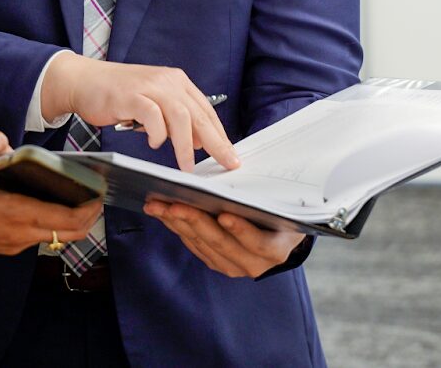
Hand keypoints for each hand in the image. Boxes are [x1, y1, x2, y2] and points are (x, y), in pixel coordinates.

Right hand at [0, 132, 100, 262]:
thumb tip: (9, 144)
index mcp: (16, 214)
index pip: (68, 219)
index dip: (91, 207)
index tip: (101, 191)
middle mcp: (20, 235)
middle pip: (71, 233)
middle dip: (89, 215)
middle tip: (96, 194)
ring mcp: (13, 244)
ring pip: (56, 236)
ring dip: (71, 220)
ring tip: (76, 194)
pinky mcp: (5, 245)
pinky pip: (39, 236)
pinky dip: (52, 222)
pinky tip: (46, 202)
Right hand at [41, 51, 238, 171]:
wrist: (84, 80)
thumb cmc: (118, 95)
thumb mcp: (154, 104)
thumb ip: (175, 119)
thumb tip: (199, 141)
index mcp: (177, 82)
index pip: (206, 110)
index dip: (220, 134)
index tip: (230, 155)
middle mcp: (167, 81)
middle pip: (198, 114)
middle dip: (215, 142)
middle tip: (226, 163)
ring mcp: (150, 86)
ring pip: (179, 116)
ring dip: (186, 145)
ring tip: (187, 166)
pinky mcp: (131, 95)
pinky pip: (152, 115)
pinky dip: (157, 133)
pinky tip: (155, 144)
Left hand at [144, 201, 304, 277]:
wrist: (283, 238)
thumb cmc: (282, 214)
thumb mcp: (282, 206)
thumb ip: (263, 199)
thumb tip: (235, 174)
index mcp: (275, 249)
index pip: (257, 241)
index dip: (240, 229)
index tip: (224, 215)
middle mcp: (254, 264)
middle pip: (221, 243)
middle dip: (195, 221)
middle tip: (174, 204)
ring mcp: (234, 267)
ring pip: (203, 244)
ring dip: (178, 223)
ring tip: (158, 206)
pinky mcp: (218, 264)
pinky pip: (195, 246)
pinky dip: (178, 228)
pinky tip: (164, 213)